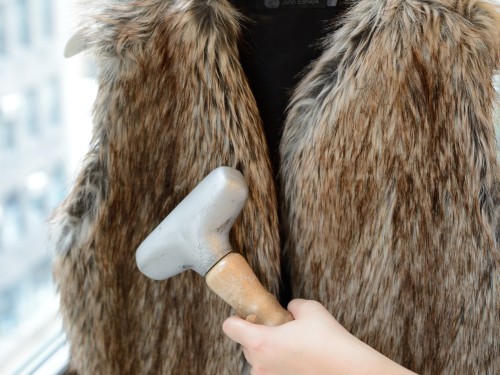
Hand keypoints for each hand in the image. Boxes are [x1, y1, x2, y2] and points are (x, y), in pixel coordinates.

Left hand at [223, 299, 416, 374]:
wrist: (349, 370)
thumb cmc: (328, 340)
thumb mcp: (309, 309)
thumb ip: (291, 306)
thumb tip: (288, 310)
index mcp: (261, 342)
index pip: (229, 327)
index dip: (237, 317)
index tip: (251, 314)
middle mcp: (260, 364)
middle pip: (244, 343)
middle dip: (257, 333)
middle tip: (278, 326)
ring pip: (257, 359)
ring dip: (267, 350)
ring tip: (290, 343)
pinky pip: (270, 371)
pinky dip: (278, 363)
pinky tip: (297, 357)